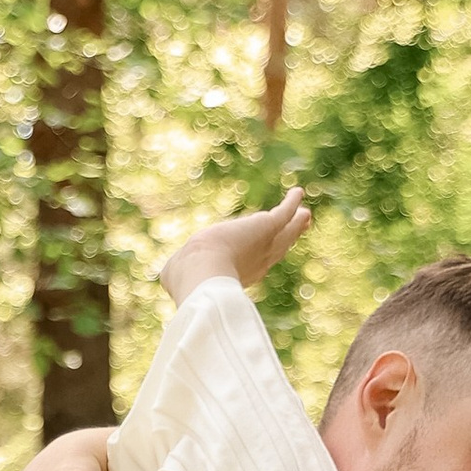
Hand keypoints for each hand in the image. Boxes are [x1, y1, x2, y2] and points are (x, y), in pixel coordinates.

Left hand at [158, 185, 312, 306]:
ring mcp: (265, 245)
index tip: (269, 252)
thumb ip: (175, 274)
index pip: (255, 263)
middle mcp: (257, 263)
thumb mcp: (177, 276)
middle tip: (300, 227)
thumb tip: (165, 275)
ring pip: (286, 233)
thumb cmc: (187, 279)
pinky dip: (291, 204)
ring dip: (295, 223)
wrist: (202, 275)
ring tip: (304, 213)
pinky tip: (297, 191)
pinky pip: (284, 213)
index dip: (262, 256)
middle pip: (279, 248)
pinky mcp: (266, 227)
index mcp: (238, 275)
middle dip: (289, 238)